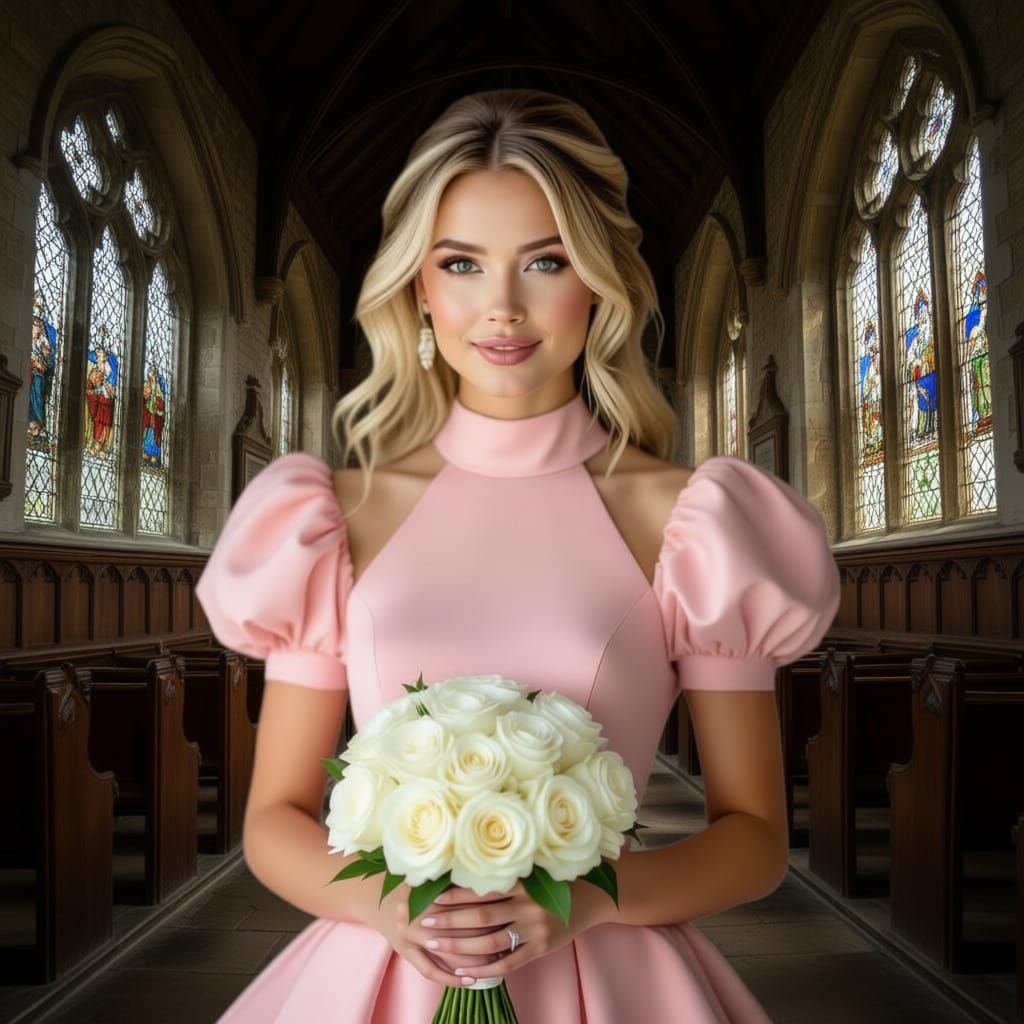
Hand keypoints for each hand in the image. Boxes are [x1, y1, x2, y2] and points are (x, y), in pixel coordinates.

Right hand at [363, 880, 506, 986]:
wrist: (373, 892)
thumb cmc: (411, 879)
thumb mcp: (432, 874)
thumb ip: (458, 878)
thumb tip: (497, 881)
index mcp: (428, 890)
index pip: (466, 906)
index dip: (490, 912)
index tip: (509, 917)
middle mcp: (417, 914)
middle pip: (459, 931)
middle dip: (486, 939)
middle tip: (508, 942)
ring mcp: (409, 935)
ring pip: (447, 953)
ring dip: (473, 960)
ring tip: (495, 961)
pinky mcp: (404, 951)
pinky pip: (429, 970)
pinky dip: (451, 978)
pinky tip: (470, 981)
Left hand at [415, 878, 609, 983]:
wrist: (591, 899)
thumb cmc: (555, 883)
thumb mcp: (531, 874)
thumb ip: (504, 880)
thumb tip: (463, 881)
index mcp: (521, 883)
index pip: (481, 890)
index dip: (455, 894)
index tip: (431, 898)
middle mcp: (527, 904)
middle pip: (481, 915)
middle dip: (450, 921)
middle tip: (425, 925)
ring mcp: (534, 928)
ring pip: (490, 942)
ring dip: (460, 947)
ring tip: (437, 948)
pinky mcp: (541, 948)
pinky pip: (508, 963)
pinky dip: (485, 969)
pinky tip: (465, 972)